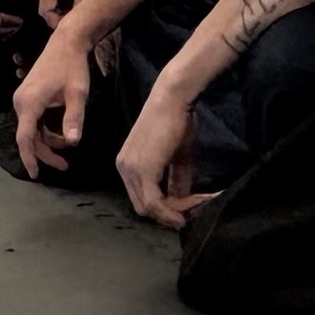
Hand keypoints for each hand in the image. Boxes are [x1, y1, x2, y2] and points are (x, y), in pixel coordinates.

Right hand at [14, 29, 96, 176]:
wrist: (66, 42)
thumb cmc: (73, 66)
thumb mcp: (78, 93)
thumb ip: (74, 118)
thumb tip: (72, 142)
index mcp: (29, 103)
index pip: (25, 138)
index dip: (30, 158)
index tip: (35, 175)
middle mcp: (20, 102)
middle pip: (29, 137)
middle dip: (45, 153)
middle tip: (65, 166)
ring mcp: (22, 99)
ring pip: (32, 129)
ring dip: (47, 141)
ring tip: (68, 147)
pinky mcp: (28, 97)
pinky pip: (34, 121)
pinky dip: (46, 130)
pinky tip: (61, 133)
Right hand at [35, 0, 124, 28]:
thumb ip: (81, 2)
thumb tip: (80, 22)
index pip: (45, 10)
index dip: (56, 22)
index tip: (72, 27)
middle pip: (49, 8)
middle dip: (60, 18)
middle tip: (78, 24)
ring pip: (56, 3)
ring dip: (66, 11)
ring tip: (81, 16)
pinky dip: (69, 3)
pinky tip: (82, 5)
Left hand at [118, 80, 210, 227]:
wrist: (173, 99)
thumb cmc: (177, 121)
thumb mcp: (178, 158)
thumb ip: (176, 181)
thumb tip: (181, 203)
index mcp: (127, 164)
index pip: (141, 197)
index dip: (163, 208)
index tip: (185, 209)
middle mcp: (123, 169)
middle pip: (141, 207)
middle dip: (166, 214)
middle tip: (189, 213)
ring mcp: (130, 170)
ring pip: (147, 207)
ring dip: (170, 213)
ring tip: (191, 210)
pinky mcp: (142, 171)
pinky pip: (154, 202)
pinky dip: (169, 211)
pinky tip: (183, 215)